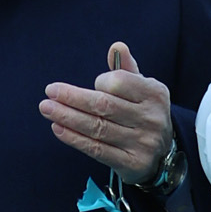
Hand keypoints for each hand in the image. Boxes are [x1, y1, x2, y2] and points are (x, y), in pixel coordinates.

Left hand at [40, 40, 173, 184]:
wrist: (163, 154)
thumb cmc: (143, 112)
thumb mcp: (142, 88)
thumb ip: (126, 68)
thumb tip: (116, 47)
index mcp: (155, 93)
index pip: (119, 83)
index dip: (99, 82)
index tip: (92, 85)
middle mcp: (151, 118)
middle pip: (104, 106)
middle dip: (73, 98)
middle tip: (49, 92)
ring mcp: (143, 143)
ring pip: (97, 128)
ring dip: (68, 117)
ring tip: (47, 108)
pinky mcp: (132, 164)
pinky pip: (97, 150)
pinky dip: (74, 138)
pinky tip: (58, 128)